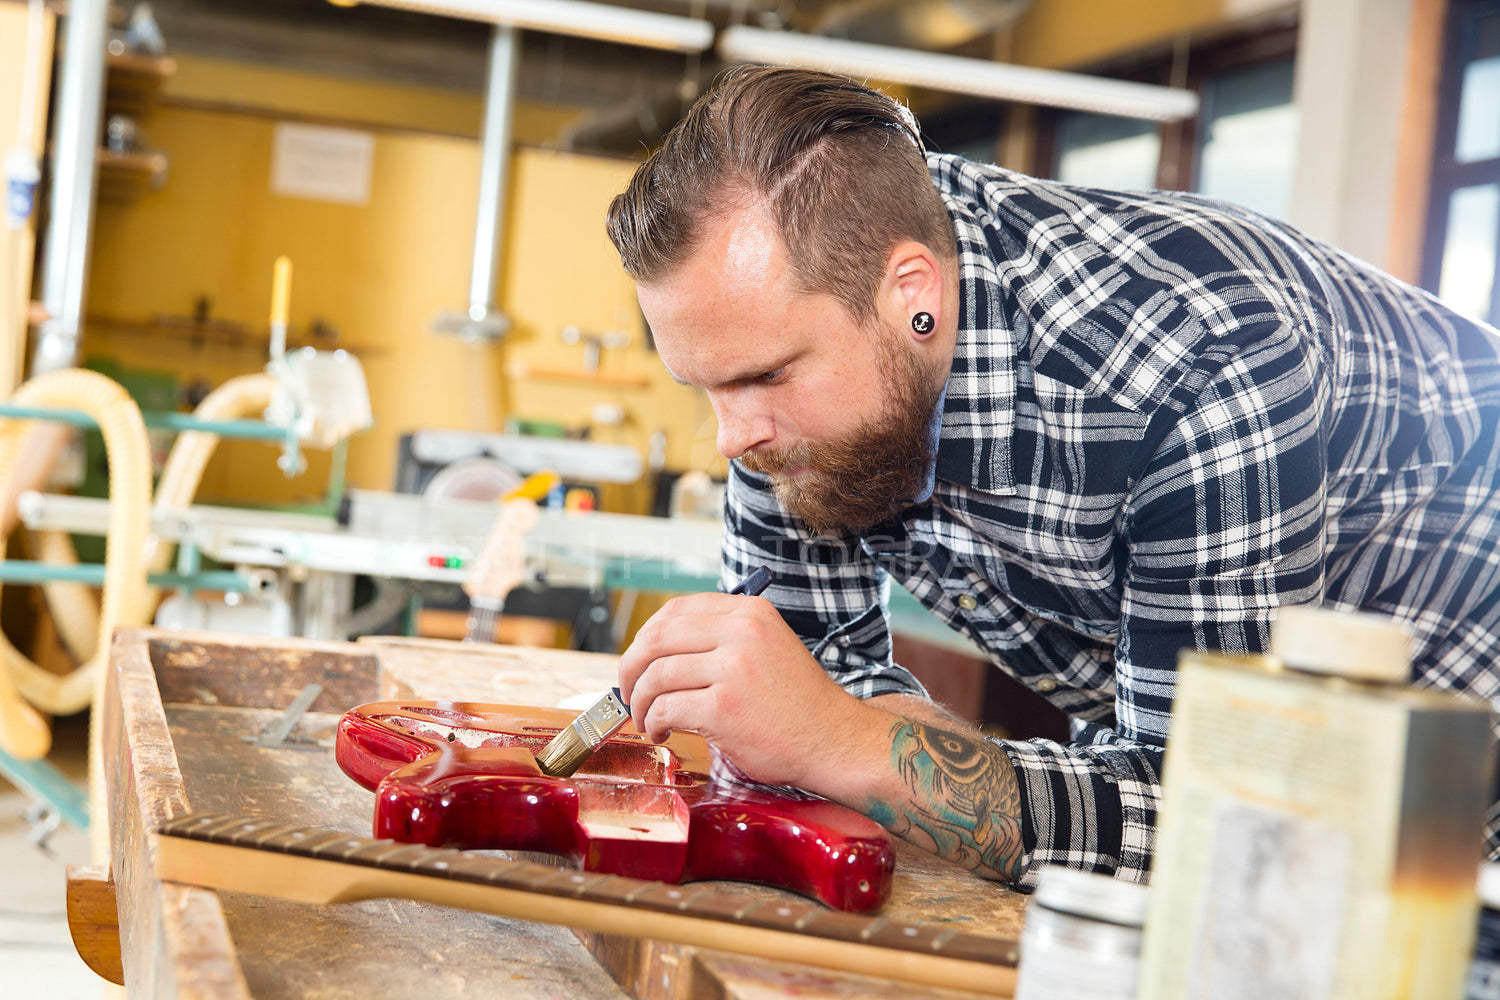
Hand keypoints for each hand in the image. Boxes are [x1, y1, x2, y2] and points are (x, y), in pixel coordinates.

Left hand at [617, 592, 887, 794]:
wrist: (833, 740)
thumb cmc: (797, 703)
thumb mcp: (767, 647)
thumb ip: (722, 638)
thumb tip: (658, 650)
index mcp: (749, 613)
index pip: (677, 610)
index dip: (646, 636)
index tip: (639, 659)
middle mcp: (741, 632)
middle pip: (656, 639)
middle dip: (630, 668)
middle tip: (628, 690)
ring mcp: (733, 669)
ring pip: (656, 676)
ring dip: (640, 701)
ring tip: (647, 718)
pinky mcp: (724, 708)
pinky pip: (666, 708)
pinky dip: (654, 721)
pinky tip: (662, 730)